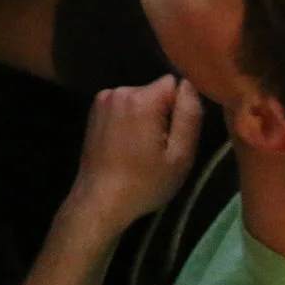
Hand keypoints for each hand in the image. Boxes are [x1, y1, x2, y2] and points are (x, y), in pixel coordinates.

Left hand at [61, 76, 202, 234]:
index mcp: (142, 99)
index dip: (180, 108)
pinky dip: (129, 118)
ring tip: (142, 148)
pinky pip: (124, 104)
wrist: (100, 200)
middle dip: (162, 112)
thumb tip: (190, 84)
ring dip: (145, 116)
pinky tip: (126, 144)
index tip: (175, 134)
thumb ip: (190, 115)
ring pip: (140, 97)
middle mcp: (120, 90)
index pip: (175, 84)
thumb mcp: (180, 155)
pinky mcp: (94, 109)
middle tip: (159, 146)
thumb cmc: (145, 182)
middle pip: (156, 90)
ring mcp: (103, 99)